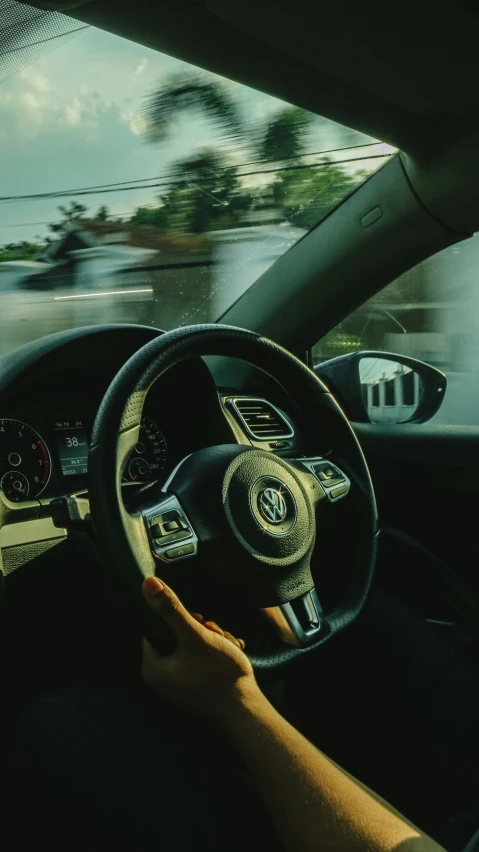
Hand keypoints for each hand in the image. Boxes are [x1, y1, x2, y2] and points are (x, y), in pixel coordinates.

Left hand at [141, 576, 258, 725]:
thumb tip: (147, 584)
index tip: (197, 620)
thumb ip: (171, 608)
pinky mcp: (196, 690)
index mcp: (152, 669)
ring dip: (212, 638)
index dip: (177, 618)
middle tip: (215, 633)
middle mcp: (161, 680)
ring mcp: (179, 687)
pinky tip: (231, 653)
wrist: (246, 709)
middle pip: (176, 637)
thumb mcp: (194, 633)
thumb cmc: (218, 673)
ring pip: (192, 647)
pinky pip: (201, 661)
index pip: (155, 628)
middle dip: (200, 629)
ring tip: (226, 644)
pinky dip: (216, 653)